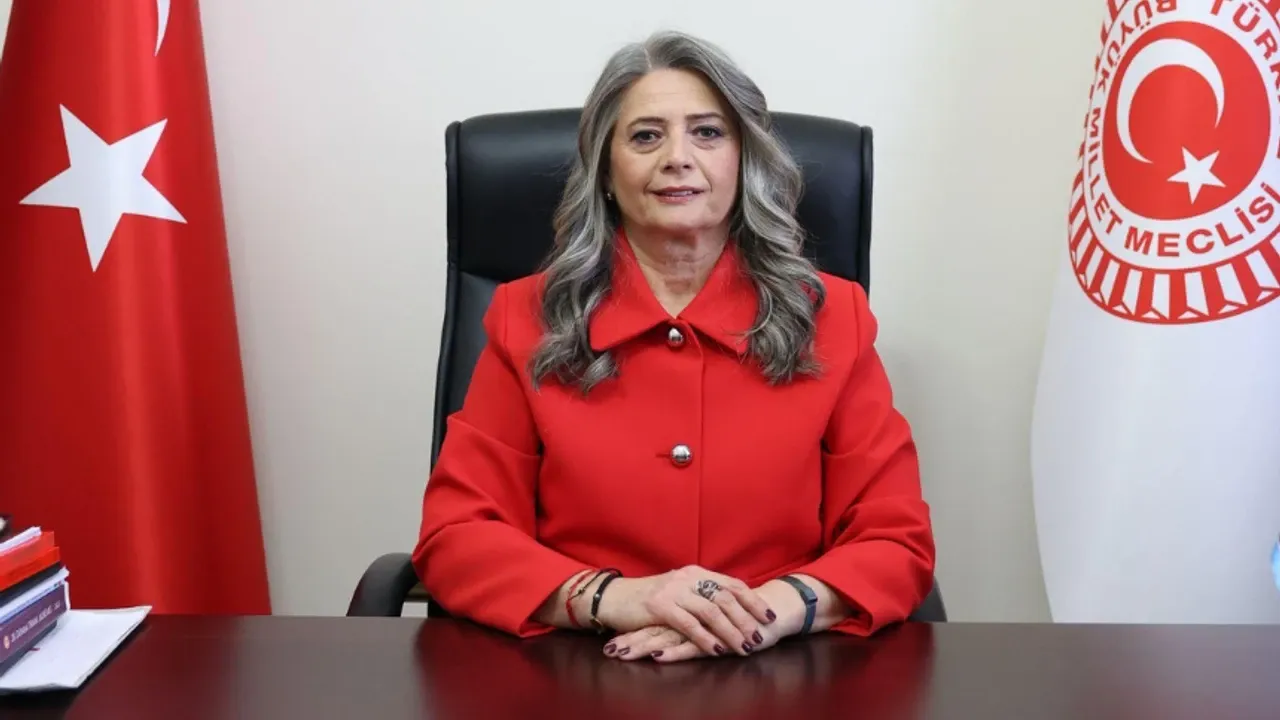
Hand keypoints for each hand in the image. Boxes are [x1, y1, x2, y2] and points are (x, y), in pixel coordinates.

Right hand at [596, 566, 776, 656]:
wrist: (613, 598)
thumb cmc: (648, 599)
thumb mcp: (679, 591)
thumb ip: (702, 595)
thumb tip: (731, 608)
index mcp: (696, 573)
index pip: (732, 585)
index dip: (752, 601)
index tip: (769, 617)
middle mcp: (688, 578)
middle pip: (726, 598)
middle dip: (746, 620)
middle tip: (760, 638)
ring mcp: (673, 590)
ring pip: (711, 612)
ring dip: (730, 632)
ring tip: (743, 648)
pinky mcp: (659, 606)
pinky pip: (688, 624)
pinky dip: (705, 638)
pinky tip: (716, 650)